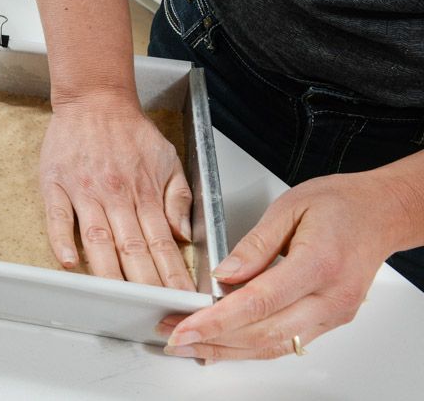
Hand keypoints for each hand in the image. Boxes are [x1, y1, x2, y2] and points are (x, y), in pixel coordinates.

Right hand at [40, 92, 194, 289]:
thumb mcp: (167, 158)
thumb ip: (179, 197)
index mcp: (145, 192)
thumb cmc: (129, 131)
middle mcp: (117, 196)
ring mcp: (85, 191)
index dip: (173, 275)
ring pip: (98, 239)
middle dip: (146, 284)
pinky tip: (68, 263)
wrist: (95, 99)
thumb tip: (182, 235)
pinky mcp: (57, 185)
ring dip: (109, 273)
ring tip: (117, 300)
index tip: (182, 299)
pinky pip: (58, 218)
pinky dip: (62, 241)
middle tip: (155, 311)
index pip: (163, 244)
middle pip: (132, 249)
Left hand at [157, 169, 418, 359]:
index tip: (184, 327)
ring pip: (272, 347)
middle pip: (262, 333)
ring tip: (189, 344)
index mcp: (318, 264)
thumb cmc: (341, 204)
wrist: (381, 214)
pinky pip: (286, 343)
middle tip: (172, 336)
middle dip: (211, 340)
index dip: (216, 319)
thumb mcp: (289, 207)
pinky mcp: (330, 321)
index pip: (258, 302)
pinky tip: (223, 346)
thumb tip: (222, 275)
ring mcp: (333, 315)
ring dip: (226, 350)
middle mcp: (329, 298)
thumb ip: (253, 245)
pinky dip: (250, 348)